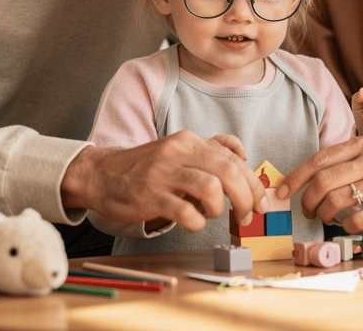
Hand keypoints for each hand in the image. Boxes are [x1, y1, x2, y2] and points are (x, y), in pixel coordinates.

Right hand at [64, 130, 266, 232]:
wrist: (101, 174)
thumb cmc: (145, 167)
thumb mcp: (178, 150)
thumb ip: (209, 150)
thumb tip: (243, 154)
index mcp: (189, 141)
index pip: (233, 158)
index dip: (253, 182)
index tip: (261, 202)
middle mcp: (178, 152)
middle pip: (228, 171)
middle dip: (246, 197)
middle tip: (247, 215)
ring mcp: (163, 173)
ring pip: (211, 188)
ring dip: (221, 208)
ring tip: (214, 215)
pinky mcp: (150, 196)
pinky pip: (185, 211)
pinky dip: (197, 222)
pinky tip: (192, 222)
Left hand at [276, 135, 362, 232]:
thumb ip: (346, 159)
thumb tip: (307, 176)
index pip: (319, 159)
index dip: (296, 176)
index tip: (282, 190)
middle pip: (324, 181)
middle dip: (306, 199)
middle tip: (305, 209)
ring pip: (337, 201)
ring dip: (322, 213)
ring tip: (323, 217)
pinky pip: (357, 219)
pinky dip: (345, 225)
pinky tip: (346, 224)